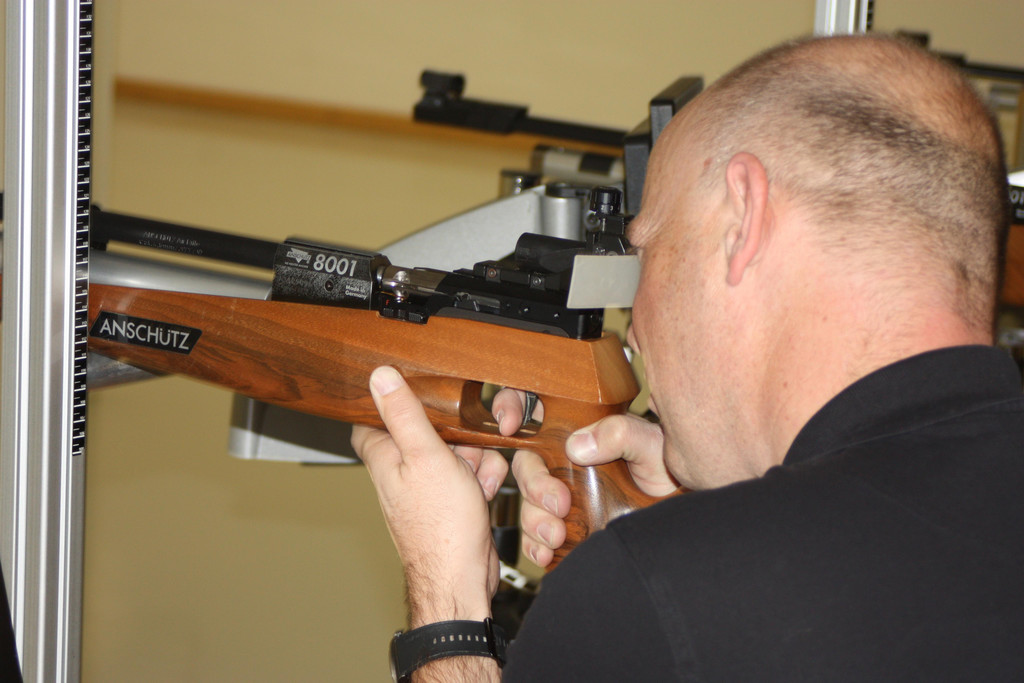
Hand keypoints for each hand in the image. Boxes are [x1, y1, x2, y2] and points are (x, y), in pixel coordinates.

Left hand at [352, 366, 508, 626]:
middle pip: (433, 429)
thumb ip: (404, 414)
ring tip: (473, 482)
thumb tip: (379, 375)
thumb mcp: (425, 457)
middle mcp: (403, 469)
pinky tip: (482, 495)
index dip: (398, 402)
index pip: (377, 415)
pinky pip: (473, 473)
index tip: (420, 395)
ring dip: (476, 459)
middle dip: (458, 435)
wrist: (462, 578)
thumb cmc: (438, 527)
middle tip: (463, 452)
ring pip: (458, 450)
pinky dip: (482, 480)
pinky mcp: (452, 499)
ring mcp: (429, 485)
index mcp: (385, 455)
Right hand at [492, 389, 675, 566]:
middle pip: (526, 464)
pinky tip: (546, 552)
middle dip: (534, 485)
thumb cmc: (668, 471)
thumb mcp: (650, 443)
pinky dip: (535, 545)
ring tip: (557, 535)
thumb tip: (578, 445)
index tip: (510, 424)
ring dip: (534, 520)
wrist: (680, 517)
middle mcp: (565, 459)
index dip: (511, 405)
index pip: (533, 406)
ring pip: (528, 502)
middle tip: (559, 504)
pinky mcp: (564, 525)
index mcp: (579, 428)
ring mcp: (562, 493)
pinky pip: (535, 535)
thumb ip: (620, 433)